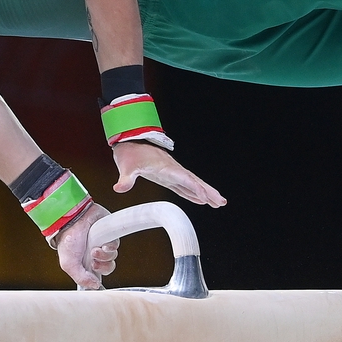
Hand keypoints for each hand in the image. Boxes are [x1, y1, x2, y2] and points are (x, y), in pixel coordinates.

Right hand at [53, 202, 118, 288]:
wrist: (73, 219)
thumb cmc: (68, 239)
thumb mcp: (68, 264)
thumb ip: (81, 278)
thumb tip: (94, 286)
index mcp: (86, 263)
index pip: (98, 276)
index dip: (98, 278)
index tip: (95, 279)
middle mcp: (96, 254)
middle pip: (109, 267)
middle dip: (102, 266)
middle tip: (94, 262)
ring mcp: (103, 244)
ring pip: (112, 256)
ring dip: (104, 255)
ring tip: (95, 249)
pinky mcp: (110, 234)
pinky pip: (115, 245)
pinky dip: (110, 245)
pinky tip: (102, 243)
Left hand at [112, 142, 226, 206]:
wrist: (129, 139)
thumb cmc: (129, 151)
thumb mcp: (126, 165)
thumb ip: (125, 178)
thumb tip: (119, 188)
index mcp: (165, 168)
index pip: (183, 178)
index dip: (194, 188)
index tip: (205, 197)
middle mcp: (172, 170)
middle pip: (194, 181)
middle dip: (208, 191)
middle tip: (221, 201)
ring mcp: (171, 172)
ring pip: (192, 183)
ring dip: (205, 192)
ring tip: (218, 202)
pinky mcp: (168, 175)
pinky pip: (184, 185)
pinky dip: (193, 192)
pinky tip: (200, 199)